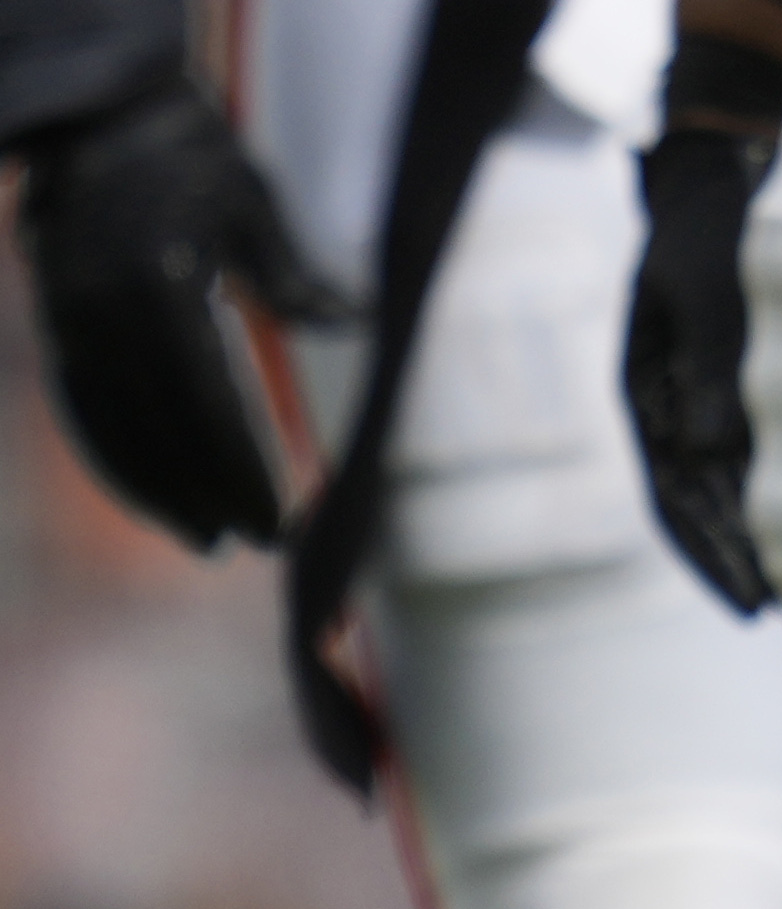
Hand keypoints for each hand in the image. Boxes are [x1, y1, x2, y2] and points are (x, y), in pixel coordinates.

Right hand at [12, 79, 345, 551]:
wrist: (95, 112)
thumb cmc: (190, 155)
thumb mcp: (251, 203)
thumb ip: (291, 275)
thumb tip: (348, 320)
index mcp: (158, 283)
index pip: (206, 402)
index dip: (239, 468)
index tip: (275, 520)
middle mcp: (103, 308)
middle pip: (157, 426)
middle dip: (202, 491)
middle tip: (250, 544)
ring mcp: (70, 315)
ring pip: (110, 423)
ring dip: (153, 486)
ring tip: (200, 536)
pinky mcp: (55, 317)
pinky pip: (80, 400)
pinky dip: (110, 451)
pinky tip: (146, 491)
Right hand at [622, 123, 774, 611]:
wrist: (727, 179)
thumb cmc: (713, 228)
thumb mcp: (703, 282)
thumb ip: (710, 359)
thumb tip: (706, 444)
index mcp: (647, 393)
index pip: (675, 495)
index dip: (711, 554)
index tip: (750, 603)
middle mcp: (677, 411)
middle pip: (706, 510)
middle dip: (743, 566)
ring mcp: (713, 406)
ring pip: (739, 493)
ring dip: (772, 542)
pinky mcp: (753, 395)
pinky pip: (768, 462)